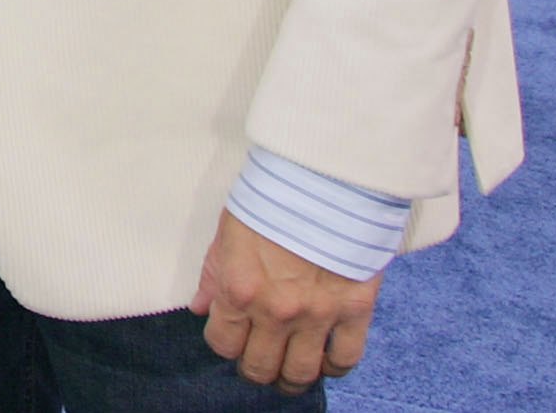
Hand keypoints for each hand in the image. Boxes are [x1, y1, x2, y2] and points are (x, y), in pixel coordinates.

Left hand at [191, 209, 381, 394]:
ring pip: (300, 373)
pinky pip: (345, 358)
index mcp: (239, 289)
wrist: (326, 178)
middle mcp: (276, 311)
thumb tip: (200, 308)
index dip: (225, 343)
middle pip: (260, 367)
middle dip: (255, 369)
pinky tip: (326, 359)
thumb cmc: (272, 197)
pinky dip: (334, 366)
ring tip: (289, 370)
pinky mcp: (354, 310)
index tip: (231, 335)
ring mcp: (317, 315)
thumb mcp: (228, 230)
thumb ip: (213, 274)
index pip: (222, 344)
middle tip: (259, 360)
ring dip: (291, 377)